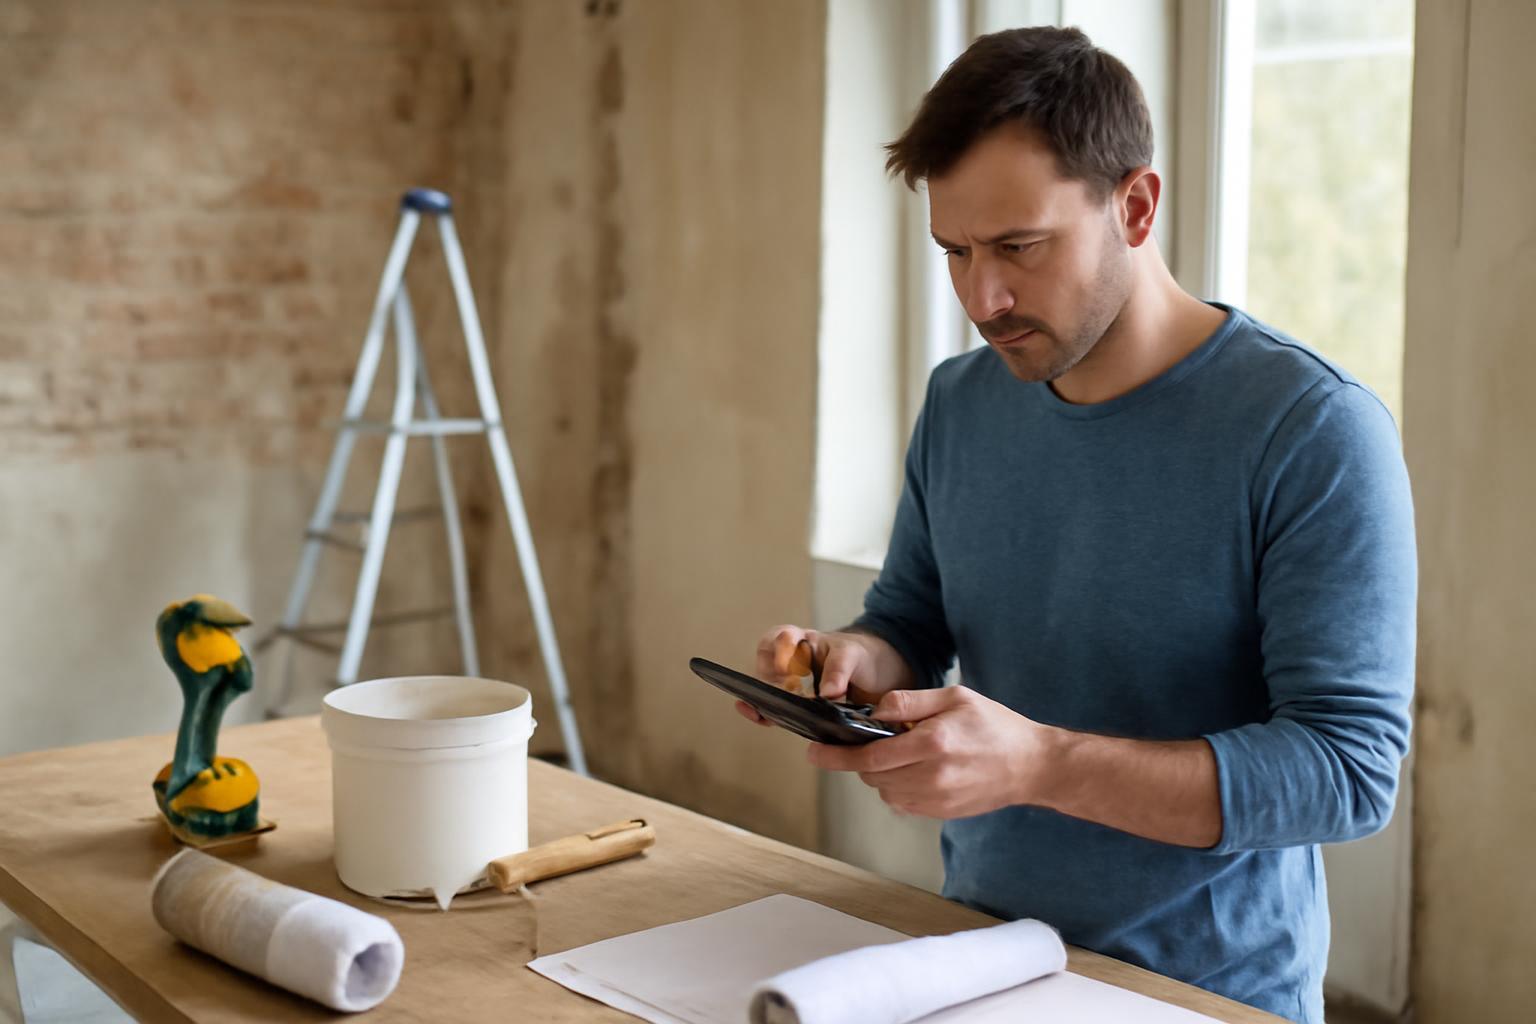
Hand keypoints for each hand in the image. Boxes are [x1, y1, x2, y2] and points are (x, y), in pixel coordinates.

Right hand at [735, 625, 890, 726]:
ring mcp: (791, 686)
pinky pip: (775, 710)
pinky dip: (766, 715)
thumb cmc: (860, 656)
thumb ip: (839, 669)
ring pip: (766, 691)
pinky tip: (762, 719)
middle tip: (781, 695)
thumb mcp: (853, 655)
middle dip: (765, 681)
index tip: (786, 669)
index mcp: (801, 641)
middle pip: (765, 666)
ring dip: (762, 701)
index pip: (779, 639)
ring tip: (762, 713)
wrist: (877, 676)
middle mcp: (790, 662)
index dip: (778, 652)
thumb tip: (827, 693)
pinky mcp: (796, 707)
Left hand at [806, 686, 1057, 818]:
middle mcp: (932, 775)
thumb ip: (910, 701)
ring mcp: (936, 799)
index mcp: (933, 742)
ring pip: (884, 790)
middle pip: (872, 775)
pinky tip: (915, 769)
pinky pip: (901, 802)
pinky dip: (896, 786)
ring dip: (879, 773)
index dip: (837, 755)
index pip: (870, 755)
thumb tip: (874, 710)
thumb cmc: (994, 724)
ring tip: (900, 752)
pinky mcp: (940, 813)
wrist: (1031, 765)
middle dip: (858, 760)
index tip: (813, 752)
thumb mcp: (954, 697)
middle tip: (862, 742)